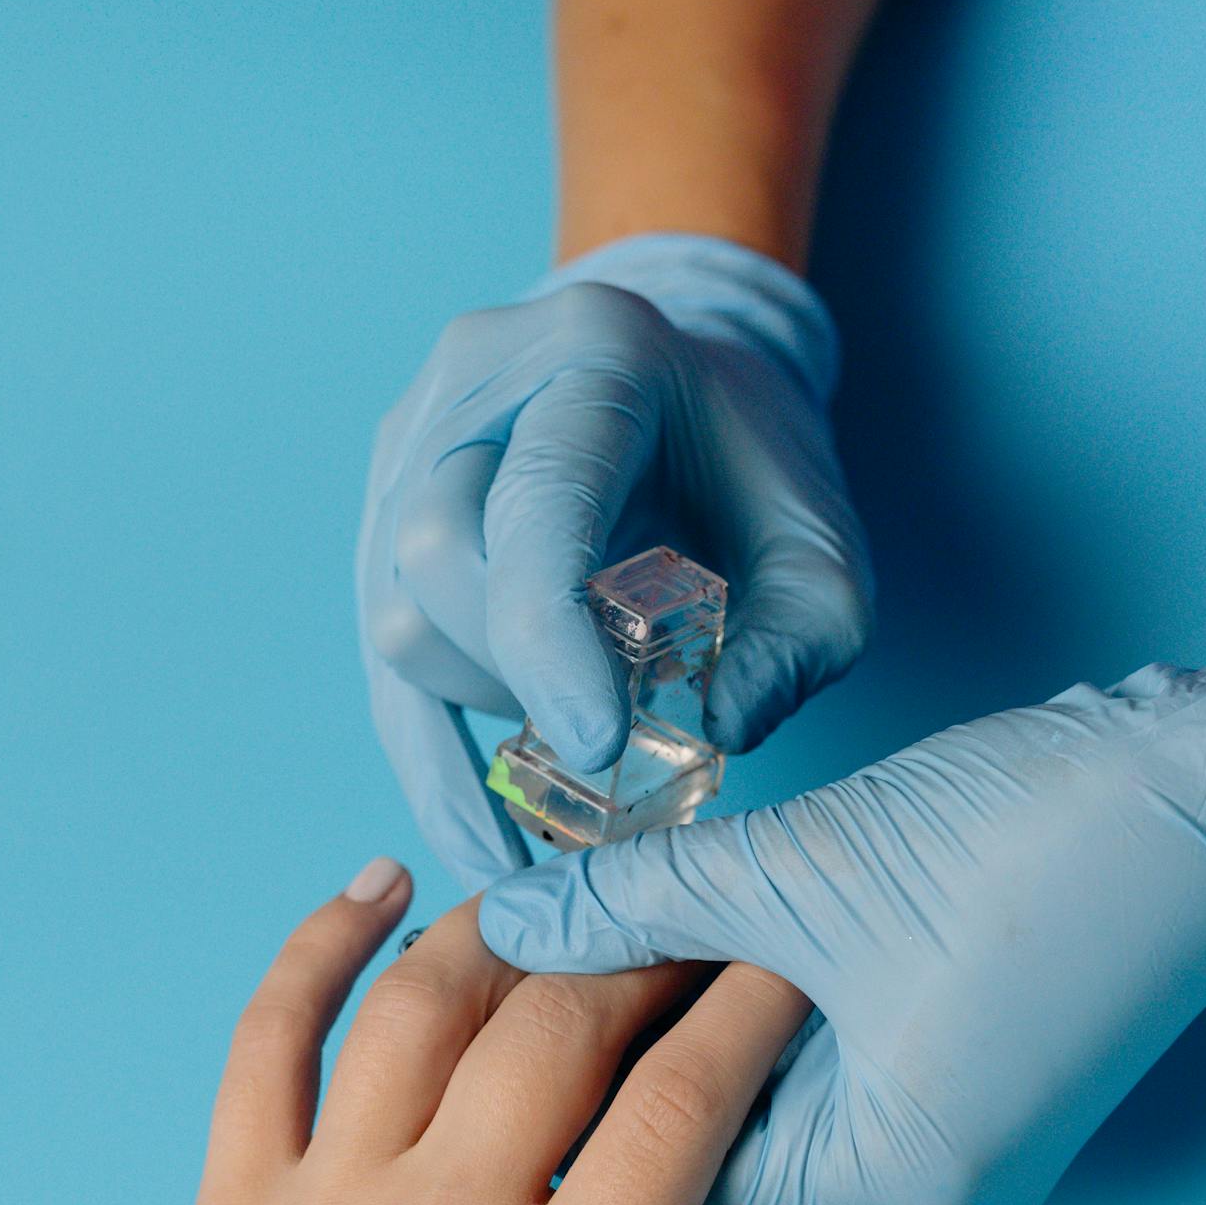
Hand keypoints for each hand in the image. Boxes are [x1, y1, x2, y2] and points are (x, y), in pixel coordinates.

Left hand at [30, 861, 897, 1204]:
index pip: (676, 1111)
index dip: (750, 1016)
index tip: (794, 965)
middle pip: (561, 1025)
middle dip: (650, 949)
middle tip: (706, 920)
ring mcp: (318, 1201)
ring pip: (425, 1003)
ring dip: (513, 929)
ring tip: (584, 897)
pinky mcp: (231, 1204)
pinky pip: (268, 1036)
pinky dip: (316, 945)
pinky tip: (370, 890)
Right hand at [357, 234, 871, 887]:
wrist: (690, 396)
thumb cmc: (754, 471)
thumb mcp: (822, 544)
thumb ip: (803, 639)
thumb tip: (719, 729)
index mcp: (592, 354)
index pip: (532, 503)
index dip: (547, 637)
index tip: (595, 744)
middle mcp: (475, 382)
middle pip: (437, 553)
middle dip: (518, 674)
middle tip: (605, 737)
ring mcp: (410, 445)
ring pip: (399, 612)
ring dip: (485, 705)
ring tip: (574, 734)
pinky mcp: (384, 518)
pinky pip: (386, 662)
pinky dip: (433, 765)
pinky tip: (483, 850)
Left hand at [479, 568, 1205, 1204]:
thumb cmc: (1046, 840)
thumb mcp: (811, 870)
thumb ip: (644, 900)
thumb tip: (516, 922)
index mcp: (885, 1173)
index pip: (670, 1165)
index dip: (579, 1076)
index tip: (504, 995)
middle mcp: (925, 1186)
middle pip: (726, 1136)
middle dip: (632, 1041)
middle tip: (537, 943)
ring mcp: (966, 1140)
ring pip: (778, 1094)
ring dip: (704, 1009)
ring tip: (618, 918)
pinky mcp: (989, 1078)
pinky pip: (846, 1062)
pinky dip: (777, 1001)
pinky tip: (719, 923)